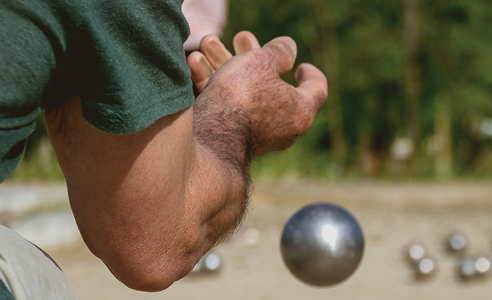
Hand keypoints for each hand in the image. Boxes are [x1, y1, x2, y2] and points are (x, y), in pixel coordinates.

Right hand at [188, 31, 327, 156]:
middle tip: (241, 38)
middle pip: (272, 85)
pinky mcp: (233, 138)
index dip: (311, 73)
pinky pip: (228, 107)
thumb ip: (278, 52)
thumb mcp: (261, 62)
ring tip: (208, 43)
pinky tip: (196, 63)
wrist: (210, 136)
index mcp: (301, 111)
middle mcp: (284, 128)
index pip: (317, 89)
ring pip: (245, 93)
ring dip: (226, 65)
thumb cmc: (242, 96)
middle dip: (252, 56)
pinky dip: (216, 85)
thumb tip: (289, 48)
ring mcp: (258, 136)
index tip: (301, 65)